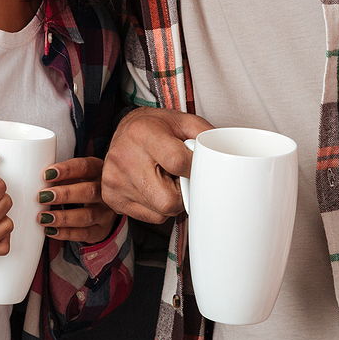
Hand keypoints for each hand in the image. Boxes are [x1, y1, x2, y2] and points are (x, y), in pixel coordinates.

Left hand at [36, 157, 116, 243]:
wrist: (103, 209)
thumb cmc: (84, 187)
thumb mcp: (78, 176)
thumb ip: (63, 176)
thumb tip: (39, 180)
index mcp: (99, 172)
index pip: (85, 167)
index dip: (67, 170)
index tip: (47, 174)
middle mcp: (106, 192)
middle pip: (89, 191)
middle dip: (65, 194)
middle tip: (43, 197)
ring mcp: (105, 213)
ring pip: (87, 215)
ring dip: (63, 217)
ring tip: (43, 217)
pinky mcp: (100, 230)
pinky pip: (84, 234)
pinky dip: (66, 233)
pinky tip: (51, 230)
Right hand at [101, 108, 213, 223]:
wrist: (125, 129)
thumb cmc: (157, 127)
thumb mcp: (184, 122)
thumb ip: (206, 137)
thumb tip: (227, 161)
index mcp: (143, 133)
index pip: (178, 162)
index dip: (194, 170)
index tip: (196, 167)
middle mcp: (124, 158)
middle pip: (168, 199)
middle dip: (182, 192)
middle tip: (180, 177)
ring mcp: (115, 180)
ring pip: (161, 211)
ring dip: (171, 200)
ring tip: (164, 179)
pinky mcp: (111, 197)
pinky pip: (149, 217)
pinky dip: (157, 207)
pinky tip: (153, 187)